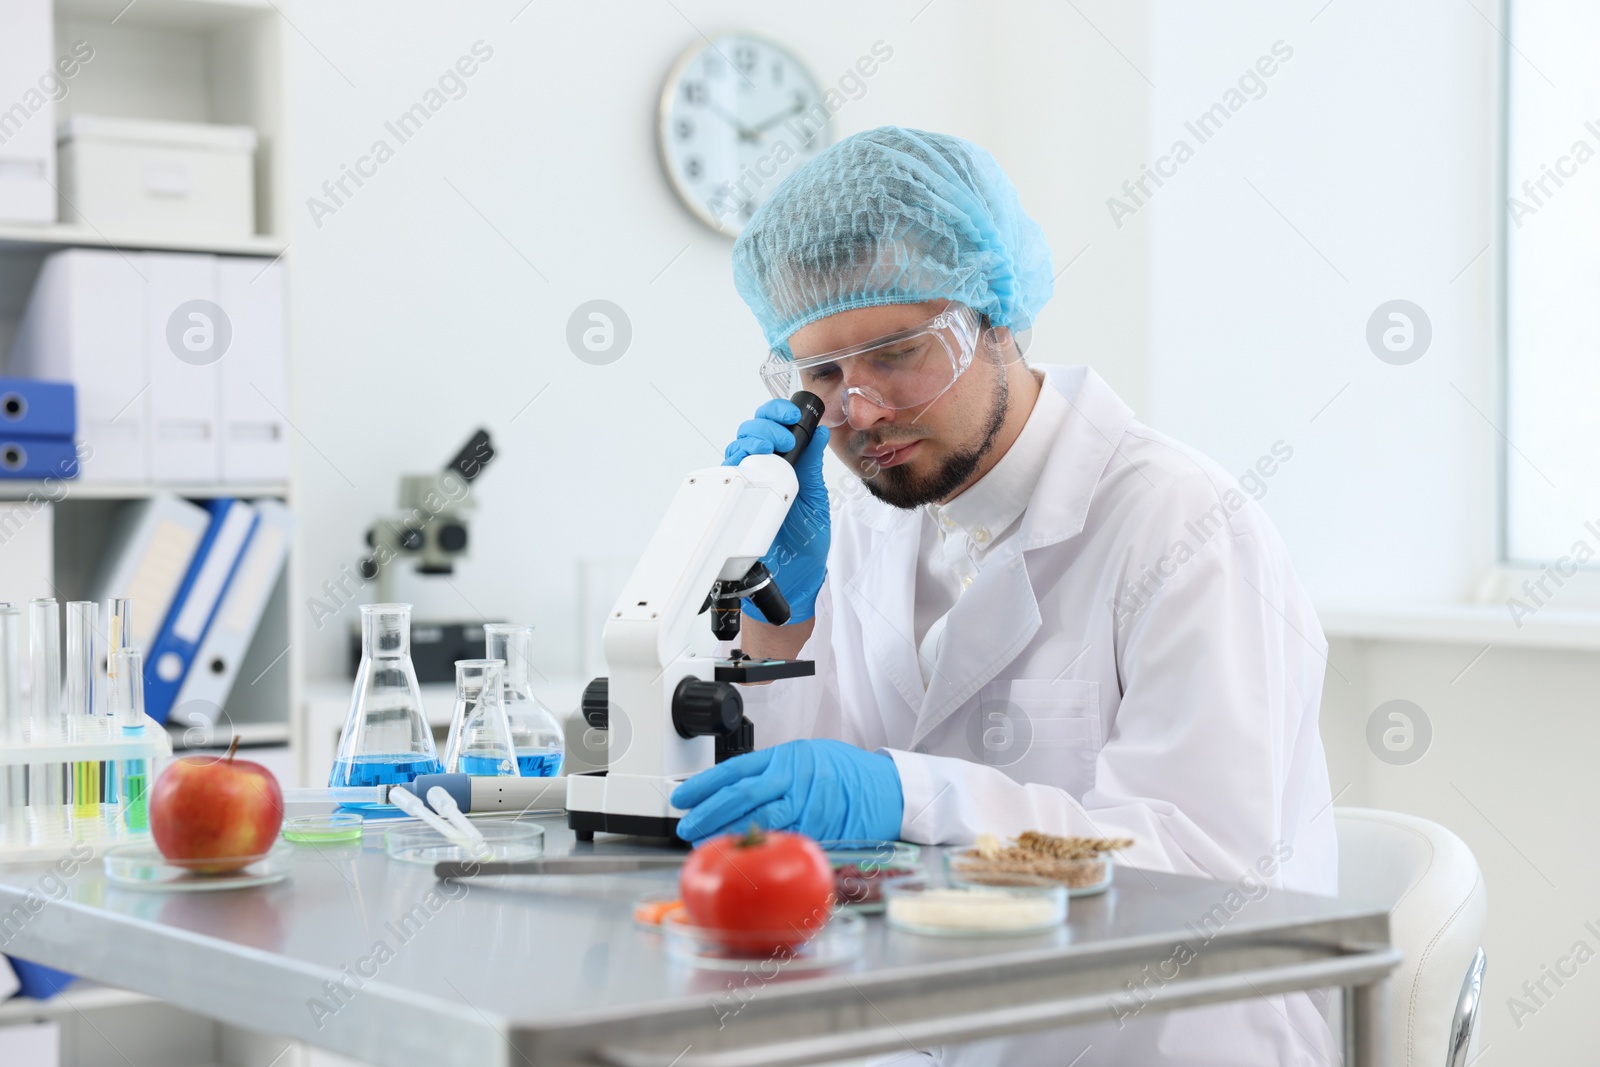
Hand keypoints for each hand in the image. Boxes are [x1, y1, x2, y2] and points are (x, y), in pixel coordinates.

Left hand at [671, 739, 902, 842]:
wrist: (887, 788)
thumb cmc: (846, 773)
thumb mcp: (806, 756)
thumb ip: (773, 771)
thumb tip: (734, 790)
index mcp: (786, 757)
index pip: (735, 770)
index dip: (703, 785)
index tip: (681, 797)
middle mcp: (794, 778)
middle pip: (741, 796)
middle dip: (708, 813)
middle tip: (686, 827)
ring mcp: (807, 804)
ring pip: (760, 821)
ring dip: (729, 834)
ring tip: (707, 843)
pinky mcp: (819, 828)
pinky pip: (784, 838)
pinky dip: (761, 848)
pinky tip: (744, 854)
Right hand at [723, 399, 829, 622]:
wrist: (795, 576)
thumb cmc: (806, 540)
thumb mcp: (816, 497)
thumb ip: (814, 465)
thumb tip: (821, 432)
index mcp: (783, 464)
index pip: (774, 427)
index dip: (778, 413)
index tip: (792, 415)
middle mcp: (761, 471)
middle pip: (751, 431)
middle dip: (765, 424)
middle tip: (783, 437)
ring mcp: (746, 485)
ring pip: (736, 447)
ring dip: (751, 439)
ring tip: (769, 447)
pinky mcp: (734, 501)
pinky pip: (725, 475)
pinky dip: (734, 462)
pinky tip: (748, 462)